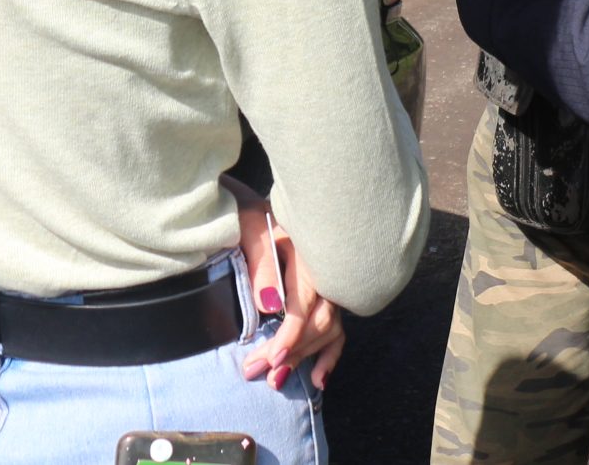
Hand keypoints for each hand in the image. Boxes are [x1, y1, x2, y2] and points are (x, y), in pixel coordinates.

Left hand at [242, 223, 346, 390]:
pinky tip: (317, 379)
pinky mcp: (328, 297)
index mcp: (309, 252)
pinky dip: (328, 356)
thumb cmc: (252, 218)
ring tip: (273, 378)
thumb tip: (270, 305)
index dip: (292, 333)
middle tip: (255, 370)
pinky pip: (337, 330)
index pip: (306, 301)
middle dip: (290, 351)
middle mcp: (326, 271)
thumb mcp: (251, 230)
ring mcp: (330, 285)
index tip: (275, 357)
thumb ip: (262, 264)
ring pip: (329, 328)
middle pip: (319, 320)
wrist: (261, 209)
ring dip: (303, 357)